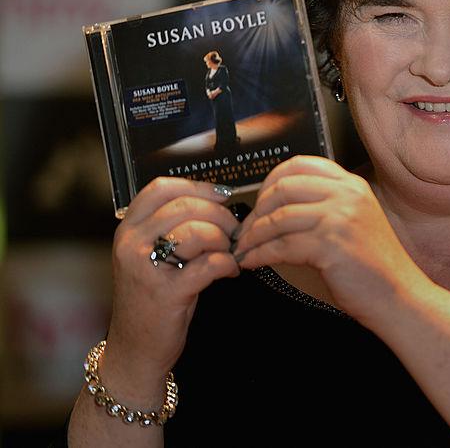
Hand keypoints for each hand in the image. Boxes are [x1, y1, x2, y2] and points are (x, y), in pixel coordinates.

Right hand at [105, 179, 239, 379]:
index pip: (161, 188)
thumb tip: (219, 199)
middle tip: (234, 231)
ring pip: (198, 231)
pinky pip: (209, 264)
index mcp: (128, 229)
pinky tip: (230, 271)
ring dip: (224, 240)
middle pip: (186, 206)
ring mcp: (145, 268)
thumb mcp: (153, 254)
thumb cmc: (154, 297)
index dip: (198, 187)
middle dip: (220, 216)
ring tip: (229, 252)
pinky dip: (227, 264)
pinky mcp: (165, 293)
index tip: (222, 197)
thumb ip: (174, 225)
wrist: (136, 349)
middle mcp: (130, 243)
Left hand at [233, 156, 424, 325]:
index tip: (260, 201)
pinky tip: (251, 263)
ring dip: (252, 236)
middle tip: (245, 230)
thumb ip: (327, 204)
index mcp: (352, 184)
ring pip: (278, 218)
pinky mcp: (329, 246)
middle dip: (257, 210)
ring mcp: (339, 219)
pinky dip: (259, 255)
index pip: (300, 165)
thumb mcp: (356, 220)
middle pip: (283, 188)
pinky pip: (280, 246)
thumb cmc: (374, 264)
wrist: (399, 295)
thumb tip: (279, 204)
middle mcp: (346, 195)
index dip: (271, 180)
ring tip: (243, 249)